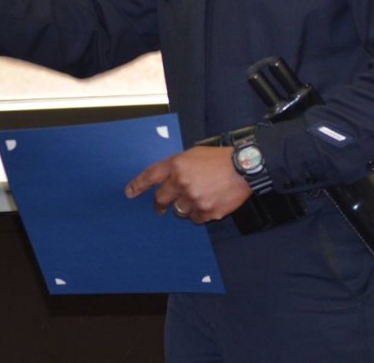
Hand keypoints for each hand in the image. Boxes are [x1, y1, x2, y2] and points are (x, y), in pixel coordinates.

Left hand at [124, 146, 249, 224]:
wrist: (244, 168)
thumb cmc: (218, 159)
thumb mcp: (193, 154)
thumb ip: (176, 166)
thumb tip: (163, 180)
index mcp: (177, 165)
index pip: (150, 176)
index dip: (137, 186)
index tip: (129, 193)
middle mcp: (182, 183)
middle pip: (161, 200)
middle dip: (159, 205)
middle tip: (160, 208)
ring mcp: (195, 199)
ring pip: (179, 212)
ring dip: (183, 208)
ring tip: (196, 199)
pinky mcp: (208, 211)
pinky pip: (195, 219)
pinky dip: (199, 214)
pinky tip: (208, 203)